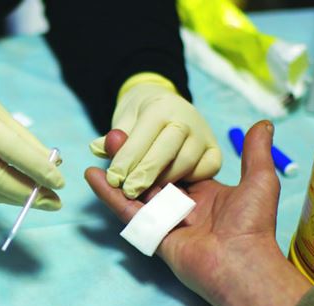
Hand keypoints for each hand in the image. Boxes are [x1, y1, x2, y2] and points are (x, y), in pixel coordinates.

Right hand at [0, 83, 64, 209]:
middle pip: (0, 180)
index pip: (13, 152)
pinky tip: (14, 195)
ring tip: (42, 200)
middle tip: (55, 201)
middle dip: (30, 193)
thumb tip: (53, 163)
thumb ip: (24, 139)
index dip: (38, 169)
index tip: (59, 182)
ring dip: (17, 199)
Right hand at [85, 121, 310, 305]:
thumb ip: (256, 152)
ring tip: (105, 142)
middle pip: (154, 174)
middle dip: (137, 153)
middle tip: (118, 131)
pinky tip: (92, 175)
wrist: (241, 262)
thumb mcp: (260, 179)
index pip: (179, 166)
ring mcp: (166, 220)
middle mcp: (184, 207)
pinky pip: (128, 211)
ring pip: (137, 188)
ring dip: (121, 166)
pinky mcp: (152, 233)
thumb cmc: (252, 224)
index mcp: (207, 194)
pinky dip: (109, 194)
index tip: (147, 128)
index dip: (162, 148)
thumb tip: (264, 124)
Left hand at [90, 76, 220, 199]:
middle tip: (129, 191)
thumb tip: (98, 148)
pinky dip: (189, 179)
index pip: (143, 136)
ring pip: (185, 163)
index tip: (113, 179)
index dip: (127, 159)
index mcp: (160, 107)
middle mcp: (187, 119)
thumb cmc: (141, 118)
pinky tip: (171, 185)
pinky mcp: (215, 151)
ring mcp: (204, 135)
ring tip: (145, 192)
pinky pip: (205, 170)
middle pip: (166, 150)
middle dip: (145, 173)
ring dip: (163, 180)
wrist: (169, 106)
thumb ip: (113, 138)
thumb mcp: (124, 122)